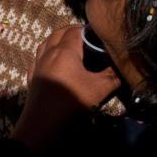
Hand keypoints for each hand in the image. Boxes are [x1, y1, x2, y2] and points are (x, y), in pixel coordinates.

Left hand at [12, 25, 120, 151]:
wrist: (42, 126)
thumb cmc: (70, 103)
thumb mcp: (98, 90)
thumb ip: (113, 76)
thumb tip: (125, 67)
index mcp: (64, 51)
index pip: (76, 31)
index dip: (88, 30)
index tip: (100, 35)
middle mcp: (48, 53)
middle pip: (59, 33)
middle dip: (73, 32)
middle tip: (88, 38)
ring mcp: (37, 65)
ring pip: (46, 43)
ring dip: (58, 40)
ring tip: (71, 46)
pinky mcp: (31, 77)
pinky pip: (38, 58)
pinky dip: (46, 54)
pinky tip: (52, 62)